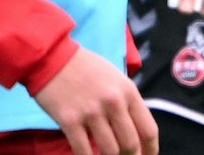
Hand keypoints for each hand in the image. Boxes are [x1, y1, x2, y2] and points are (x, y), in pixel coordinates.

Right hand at [34, 45, 158, 154]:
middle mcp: (114, 103)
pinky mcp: (69, 121)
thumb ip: (126, 102)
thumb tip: (135, 130)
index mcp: (128, 92)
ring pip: (110, 151)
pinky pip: (84, 151)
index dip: (150, 150)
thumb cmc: (86, 68)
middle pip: (131, 145)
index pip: (148, 129)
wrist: (53, 58)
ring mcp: (92, 113)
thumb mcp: (116, 79)